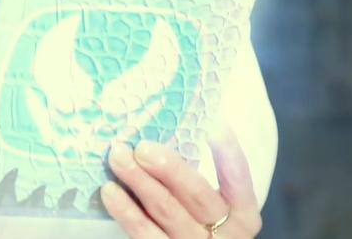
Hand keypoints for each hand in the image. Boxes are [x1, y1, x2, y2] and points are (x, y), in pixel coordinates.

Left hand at [101, 125, 262, 238]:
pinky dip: (126, 211)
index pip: (238, 180)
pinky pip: (144, 233)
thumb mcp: (210, 203)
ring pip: (167, 211)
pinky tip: (110, 191)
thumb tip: (168, 122)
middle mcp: (223, 233)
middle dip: (170, 168)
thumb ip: (196, 175)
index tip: (214, 123)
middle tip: (143, 147)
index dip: (228, 152)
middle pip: (197, 196)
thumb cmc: (197, 220)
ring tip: (119, 157)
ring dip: (140, 181)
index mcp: (242, 215)